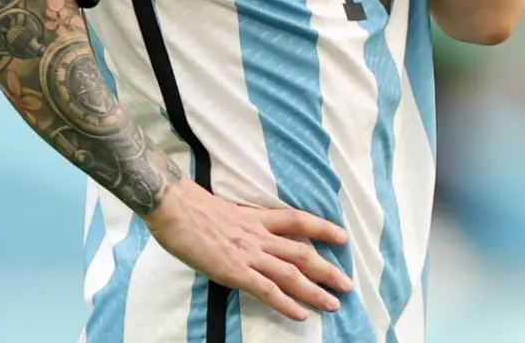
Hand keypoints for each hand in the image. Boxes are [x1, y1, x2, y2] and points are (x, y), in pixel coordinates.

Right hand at [145, 178, 351, 321]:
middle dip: (327, 270)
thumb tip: (250, 235)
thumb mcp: (229, 212)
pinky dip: (286, 303)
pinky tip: (301, 314)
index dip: (322, 229)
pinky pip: (267, 290)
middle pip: (303, 252)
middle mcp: (260, 236)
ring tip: (333, 303)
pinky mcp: (236, 271)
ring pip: (291, 273)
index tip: (342, 237)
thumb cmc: (195, 210)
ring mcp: (250, 254)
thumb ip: (245, 224)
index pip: (298, 221)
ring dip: (314, 290)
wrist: (177, 210)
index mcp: (258, 218)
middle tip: (348, 285)